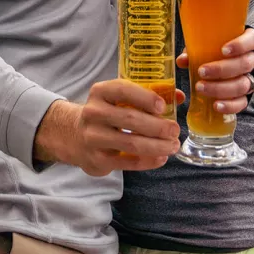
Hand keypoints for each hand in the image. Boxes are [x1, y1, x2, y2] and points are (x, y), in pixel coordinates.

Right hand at [34, 80, 181, 175]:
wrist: (75, 135)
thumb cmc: (108, 112)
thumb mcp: (119, 98)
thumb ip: (148, 94)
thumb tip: (179, 96)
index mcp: (101, 92)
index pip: (123, 90)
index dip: (145, 97)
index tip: (163, 106)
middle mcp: (93, 113)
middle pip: (130, 119)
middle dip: (158, 126)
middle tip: (175, 130)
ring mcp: (93, 137)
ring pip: (131, 143)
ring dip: (157, 146)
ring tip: (173, 145)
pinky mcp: (97, 159)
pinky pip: (127, 162)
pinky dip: (148, 161)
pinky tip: (161, 158)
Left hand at [177, 28, 253, 116]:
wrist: (238, 62)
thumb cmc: (222, 49)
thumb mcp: (213, 44)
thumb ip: (199, 49)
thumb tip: (182, 60)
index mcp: (250, 41)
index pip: (252, 40)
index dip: (239, 45)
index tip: (223, 50)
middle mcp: (253, 60)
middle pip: (244, 64)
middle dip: (222, 69)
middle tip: (202, 71)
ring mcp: (252, 78)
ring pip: (242, 84)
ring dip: (220, 88)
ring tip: (201, 88)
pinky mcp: (247, 96)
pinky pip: (242, 103)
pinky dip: (229, 105)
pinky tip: (216, 105)